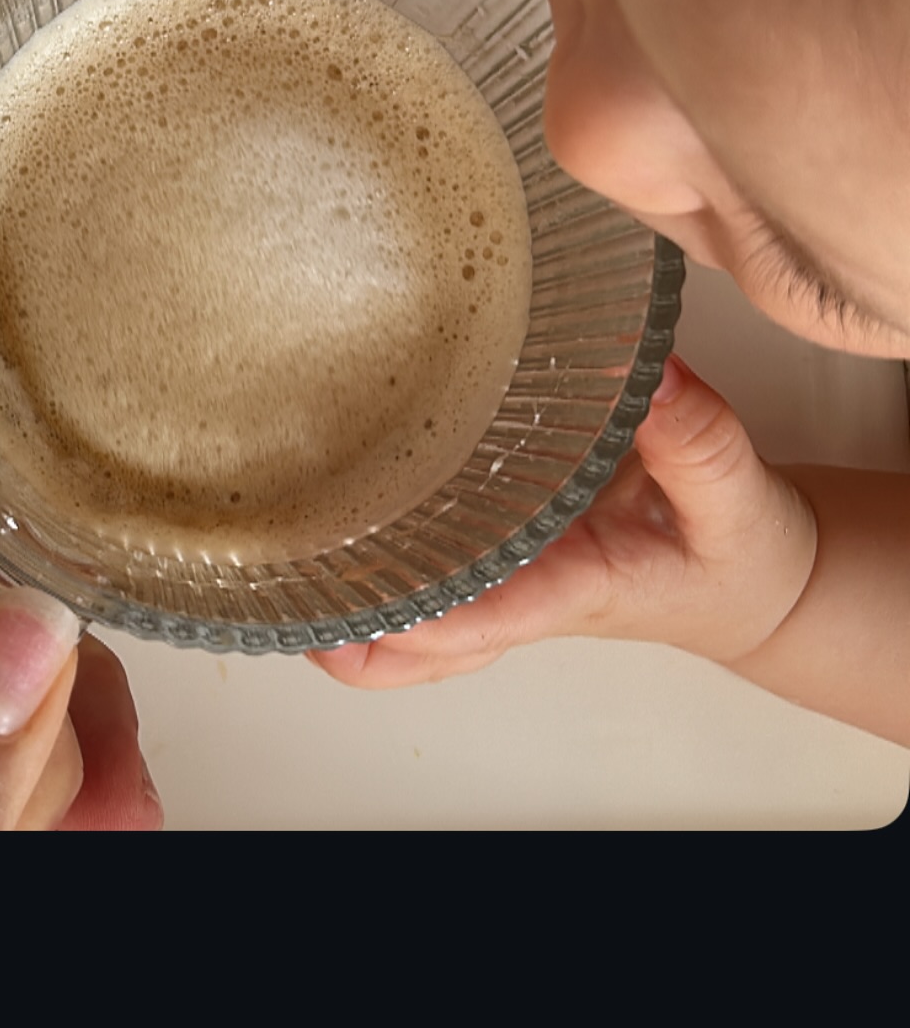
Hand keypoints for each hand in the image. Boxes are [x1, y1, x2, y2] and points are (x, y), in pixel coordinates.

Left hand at [309, 354, 817, 688]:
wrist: (756, 583)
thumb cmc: (738, 559)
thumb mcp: (739, 500)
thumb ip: (699, 441)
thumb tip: (653, 377)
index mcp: (570, 591)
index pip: (479, 622)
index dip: (410, 620)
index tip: (351, 608)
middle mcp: (519, 593)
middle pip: (409, 650)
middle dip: (341, 627)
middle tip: (271, 574)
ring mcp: (504, 578)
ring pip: (403, 622)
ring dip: (343, 593)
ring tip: (270, 535)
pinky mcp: (504, 543)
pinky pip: (426, 567)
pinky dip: (378, 546)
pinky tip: (330, 488)